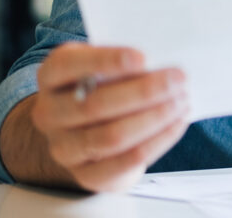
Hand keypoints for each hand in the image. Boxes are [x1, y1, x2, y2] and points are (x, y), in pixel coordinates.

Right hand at [28, 43, 188, 190]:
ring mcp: (64, 148)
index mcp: (50, 76)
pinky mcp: (87, 174)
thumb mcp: (104, 66)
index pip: (67, 65)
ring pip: (112, 136)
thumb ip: (124, 61)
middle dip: (144, 91)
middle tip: (179, 79)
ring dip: (154, 117)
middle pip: (95, 104)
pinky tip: (177, 123)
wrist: (87, 131)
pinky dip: (157, 141)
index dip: (105, 61)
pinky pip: (124, 162)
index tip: (143, 57)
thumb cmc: (103, 86)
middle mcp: (49, 113)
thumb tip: (162, 60)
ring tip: (182, 101)